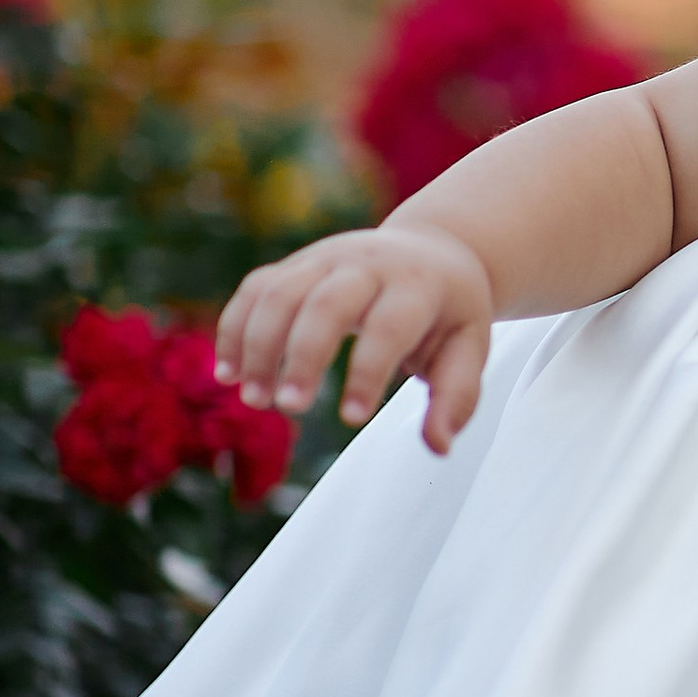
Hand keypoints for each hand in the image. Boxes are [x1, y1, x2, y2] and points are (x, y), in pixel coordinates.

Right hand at [219, 223, 495, 451]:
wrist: (433, 249)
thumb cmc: (448, 312)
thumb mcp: (469, 349)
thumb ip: (455, 398)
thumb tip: (438, 447)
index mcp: (417, 285)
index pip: (389, 326)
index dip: (368, 371)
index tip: (352, 419)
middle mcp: (367, 264)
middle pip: (327, 303)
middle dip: (303, 355)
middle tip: (290, 408)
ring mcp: (326, 258)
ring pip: (281, 293)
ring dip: (259, 346)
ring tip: (255, 399)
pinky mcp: (296, 264)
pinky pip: (256, 289)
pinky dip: (236, 328)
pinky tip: (229, 373)